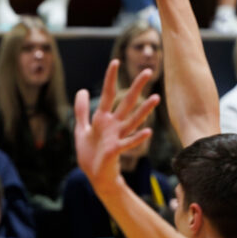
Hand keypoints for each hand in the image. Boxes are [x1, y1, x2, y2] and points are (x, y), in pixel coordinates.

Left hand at [74, 59, 158, 198]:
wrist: (94, 176)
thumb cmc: (90, 154)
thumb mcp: (81, 129)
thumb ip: (81, 111)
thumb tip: (82, 90)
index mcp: (103, 119)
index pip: (108, 94)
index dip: (110, 78)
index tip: (115, 61)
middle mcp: (113, 125)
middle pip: (126, 103)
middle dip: (136, 88)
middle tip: (147, 71)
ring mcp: (116, 137)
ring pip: (132, 121)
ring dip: (144, 110)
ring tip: (155, 98)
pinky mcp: (116, 150)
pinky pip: (129, 143)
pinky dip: (138, 138)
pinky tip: (148, 132)